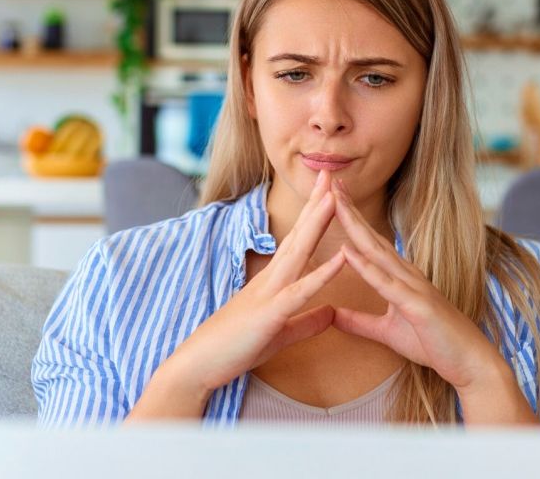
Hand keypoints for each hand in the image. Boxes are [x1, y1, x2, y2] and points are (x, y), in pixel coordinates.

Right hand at [171, 170, 343, 393]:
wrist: (198, 367)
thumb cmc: (235, 348)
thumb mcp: (280, 335)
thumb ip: (307, 322)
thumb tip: (332, 312)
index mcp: (274, 282)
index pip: (299, 241)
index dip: (315, 215)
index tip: (330, 191)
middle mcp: (271, 279)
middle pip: (300, 235)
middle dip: (317, 204)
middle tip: (332, 172)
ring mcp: (269, 293)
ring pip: (299, 252)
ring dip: (318, 223)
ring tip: (335, 197)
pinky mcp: (270, 314)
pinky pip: (301, 291)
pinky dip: (322, 273)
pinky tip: (341, 258)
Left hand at [330, 179, 508, 392]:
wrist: (469, 362)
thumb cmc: (434, 343)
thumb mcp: (388, 332)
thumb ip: (360, 322)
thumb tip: (333, 315)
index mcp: (400, 276)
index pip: (370, 242)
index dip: (351, 219)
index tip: (331, 197)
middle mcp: (406, 273)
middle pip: (370, 236)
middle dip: (349, 209)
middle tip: (329, 183)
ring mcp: (413, 286)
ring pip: (376, 251)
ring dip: (353, 226)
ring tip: (334, 203)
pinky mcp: (417, 304)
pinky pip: (386, 283)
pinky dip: (365, 266)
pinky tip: (347, 252)